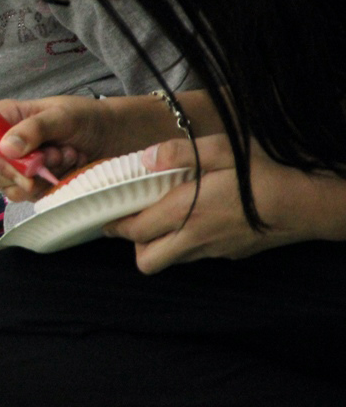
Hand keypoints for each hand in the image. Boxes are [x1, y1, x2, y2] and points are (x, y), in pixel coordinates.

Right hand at [0, 96, 100, 199]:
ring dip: (42, 178)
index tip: (26, 163)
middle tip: (54, 156)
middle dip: (26, 171)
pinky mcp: (30, 184)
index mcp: (4, 118)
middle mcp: (4, 143)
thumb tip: (6, 148)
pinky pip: (28, 197)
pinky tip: (67, 170)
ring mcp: (16, 166)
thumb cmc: (86, 118)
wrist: (112, 137)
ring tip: (65, 158)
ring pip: (9, 188)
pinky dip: (50, 188)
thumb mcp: (63, 116)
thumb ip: (34, 129)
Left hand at [104, 134, 326, 272]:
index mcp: (185, 212)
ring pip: (171, 261)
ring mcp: (214, 250)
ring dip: (158, 246)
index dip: (114, 225)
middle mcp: (195, 238)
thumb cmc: (262, 173)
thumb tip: (144, 157)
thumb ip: (178, 153)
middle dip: (132, 245)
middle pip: (147, 260)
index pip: (135, 231)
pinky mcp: (231, 253)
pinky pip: (195, 256)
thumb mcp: (220, 150)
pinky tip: (193, 220)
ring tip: (159, 219)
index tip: (105, 214)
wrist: (306, 203)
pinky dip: (184, 244)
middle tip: (131, 220)